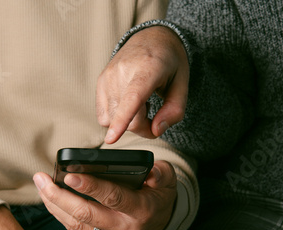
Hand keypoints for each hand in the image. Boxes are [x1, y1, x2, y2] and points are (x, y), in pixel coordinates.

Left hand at [33, 161, 176, 229]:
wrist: (162, 222)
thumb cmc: (159, 193)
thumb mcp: (167, 178)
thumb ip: (160, 173)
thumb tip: (150, 173)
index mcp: (142, 209)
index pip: (113, 197)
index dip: (90, 186)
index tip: (68, 175)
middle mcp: (127, 229)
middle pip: (86, 214)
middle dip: (59, 196)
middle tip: (41, 179)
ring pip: (77, 225)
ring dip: (55, 206)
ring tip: (41, 186)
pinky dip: (62, 217)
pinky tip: (51, 202)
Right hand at [96, 26, 188, 143]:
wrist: (152, 37)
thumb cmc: (170, 62)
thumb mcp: (183, 85)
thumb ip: (174, 111)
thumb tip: (155, 131)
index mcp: (148, 68)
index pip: (132, 99)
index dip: (122, 121)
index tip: (111, 139)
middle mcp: (123, 71)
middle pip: (127, 118)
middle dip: (142, 128)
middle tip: (155, 116)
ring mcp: (108, 76)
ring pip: (112, 119)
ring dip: (128, 122)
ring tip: (141, 104)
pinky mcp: (100, 82)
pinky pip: (103, 115)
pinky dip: (116, 117)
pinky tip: (128, 103)